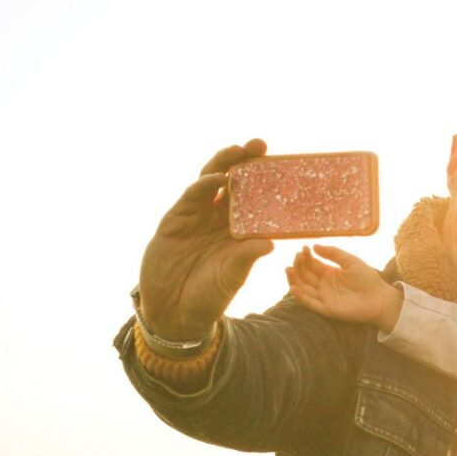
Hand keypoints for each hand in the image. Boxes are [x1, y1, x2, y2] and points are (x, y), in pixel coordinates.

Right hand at [138, 140, 275, 341]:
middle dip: (245, 162)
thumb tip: (270, 244)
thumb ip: (246, 258)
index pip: (255, 200)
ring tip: (239, 151)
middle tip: (260, 145)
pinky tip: (217, 178)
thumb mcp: (231, 276)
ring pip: (211, 182)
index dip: (266, 182)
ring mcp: (197, 218)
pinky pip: (192, 197)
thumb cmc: (208, 297)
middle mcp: (219, 220)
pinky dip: (204, 185)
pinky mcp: (176, 220)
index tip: (283, 165)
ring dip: (224, 164)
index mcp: (238, 232)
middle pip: (234, 184)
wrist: (173, 311)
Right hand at [286, 245, 399, 330]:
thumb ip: (334, 253)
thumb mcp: (351, 261)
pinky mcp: (326, 308)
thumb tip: (314, 246)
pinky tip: (294, 287)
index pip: (311, 264)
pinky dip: (300, 296)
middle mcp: (323, 285)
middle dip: (298, 266)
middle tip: (297, 258)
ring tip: (289, 270)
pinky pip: (310, 303)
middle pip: (304, 275)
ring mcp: (324, 297)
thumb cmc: (368, 279)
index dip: (306, 257)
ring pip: (303, 288)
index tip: (303, 249)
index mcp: (329, 273)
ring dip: (294, 280)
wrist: (380, 298)